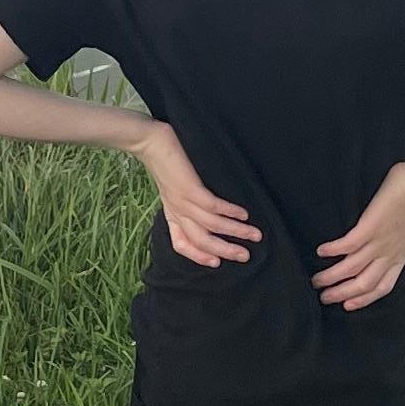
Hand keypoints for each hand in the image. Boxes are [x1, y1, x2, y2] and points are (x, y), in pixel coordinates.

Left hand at [135, 121, 260, 267]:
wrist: (150, 142)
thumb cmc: (165, 163)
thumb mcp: (172, 189)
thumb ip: (185, 203)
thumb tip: (209, 212)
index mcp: (172, 214)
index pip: (181, 244)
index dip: (198, 256)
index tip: (217, 262)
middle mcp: (177, 211)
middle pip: (201, 241)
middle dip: (226, 250)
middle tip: (245, 256)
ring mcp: (183, 201)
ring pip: (212, 226)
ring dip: (236, 232)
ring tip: (255, 235)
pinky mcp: (190, 188)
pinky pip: (213, 206)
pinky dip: (230, 212)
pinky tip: (243, 214)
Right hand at [314, 163, 404, 312]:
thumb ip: (393, 240)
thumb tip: (378, 242)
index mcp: (399, 256)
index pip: (382, 287)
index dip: (363, 299)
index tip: (346, 305)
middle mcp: (389, 254)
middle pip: (364, 284)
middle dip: (342, 294)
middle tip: (323, 297)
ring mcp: (379, 242)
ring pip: (352, 270)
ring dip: (331, 277)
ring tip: (315, 280)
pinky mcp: (370, 227)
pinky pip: (347, 245)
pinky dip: (332, 251)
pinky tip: (320, 251)